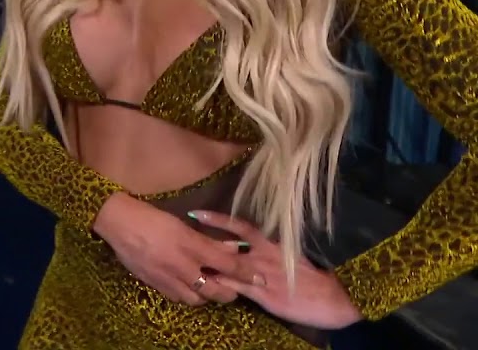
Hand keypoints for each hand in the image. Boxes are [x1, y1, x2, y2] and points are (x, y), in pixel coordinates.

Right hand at [92, 193, 247, 305]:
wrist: (118, 223)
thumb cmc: (151, 217)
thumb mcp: (182, 225)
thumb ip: (208, 240)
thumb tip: (233, 247)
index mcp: (191, 246)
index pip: (228, 265)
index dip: (246, 274)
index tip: (260, 278)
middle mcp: (182, 266)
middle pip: (214, 290)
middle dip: (228, 293)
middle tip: (233, 289)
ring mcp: (167, 278)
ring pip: (196, 299)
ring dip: (206, 296)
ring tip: (208, 286)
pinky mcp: (153, 284)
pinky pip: (177, 297)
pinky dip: (186, 294)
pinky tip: (186, 286)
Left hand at [190, 210, 362, 329]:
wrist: (334, 302)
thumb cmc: (316, 279)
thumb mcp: (293, 259)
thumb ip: (272, 252)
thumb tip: (252, 244)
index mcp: (273, 245)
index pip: (241, 227)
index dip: (218, 219)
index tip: (197, 213)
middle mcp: (263, 257)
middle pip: (227, 245)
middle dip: (203, 240)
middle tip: (179, 233)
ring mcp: (261, 276)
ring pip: (226, 266)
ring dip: (207, 264)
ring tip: (183, 260)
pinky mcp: (262, 295)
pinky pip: (235, 288)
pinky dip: (219, 286)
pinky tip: (205, 285)